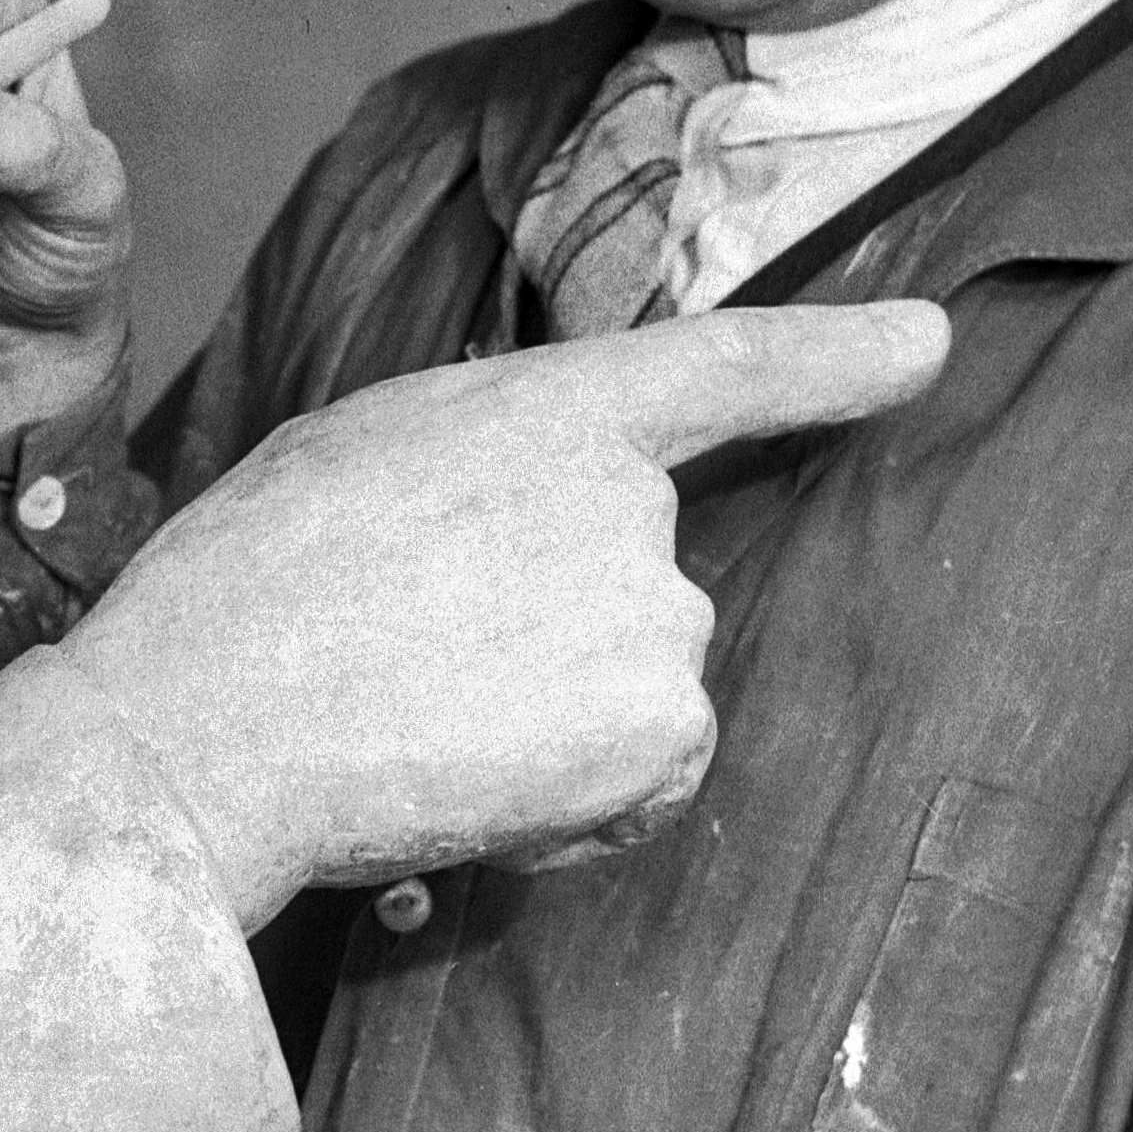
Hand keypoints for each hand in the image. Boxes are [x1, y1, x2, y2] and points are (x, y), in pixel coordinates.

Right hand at [63, 299, 950, 929]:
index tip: (929, 339)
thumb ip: (492, 449)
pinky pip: (648, 771)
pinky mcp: (661, 727)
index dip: (841, 351)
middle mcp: (637, 500)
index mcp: (554, 409)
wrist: (204, 721)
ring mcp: (659, 611)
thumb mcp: (370, 446)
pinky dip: (581, 792)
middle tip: (428, 651)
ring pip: (645, 676)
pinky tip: (478, 775)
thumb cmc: (254, 579)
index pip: (729, 364)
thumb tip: (535, 483)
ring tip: (435, 715)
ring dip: (566, 711)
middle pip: (649, 571)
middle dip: (562, 619)